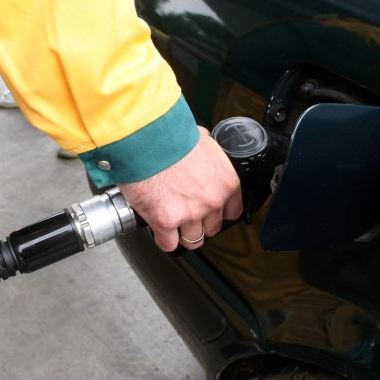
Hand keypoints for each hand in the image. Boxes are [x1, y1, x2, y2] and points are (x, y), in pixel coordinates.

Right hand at [119, 126, 242, 250]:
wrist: (147, 139)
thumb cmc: (172, 136)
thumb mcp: (202, 141)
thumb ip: (207, 156)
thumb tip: (202, 154)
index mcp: (226, 182)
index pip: (233, 211)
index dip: (218, 212)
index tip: (210, 211)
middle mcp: (212, 201)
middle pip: (212, 229)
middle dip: (200, 223)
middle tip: (187, 214)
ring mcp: (190, 214)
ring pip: (193, 240)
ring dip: (182, 234)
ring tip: (173, 225)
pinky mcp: (166, 222)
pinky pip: (168, 244)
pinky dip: (163, 239)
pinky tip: (159, 230)